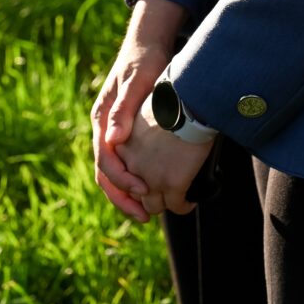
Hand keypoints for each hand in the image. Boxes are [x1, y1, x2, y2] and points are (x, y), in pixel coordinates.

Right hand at [91, 0, 187, 221]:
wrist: (147, 45)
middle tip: (144, 216)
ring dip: (127, 193)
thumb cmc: (143, 61)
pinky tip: (152, 190)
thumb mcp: (136, 81)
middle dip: (122, 197)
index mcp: (102, 118)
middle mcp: (104, 128)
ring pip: (114, 171)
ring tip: (147, 212)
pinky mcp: (128, 131)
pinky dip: (135, 179)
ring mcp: (114, 131)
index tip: (143, 190)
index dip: (122, 178)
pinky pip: (126, 162)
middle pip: (105, 172)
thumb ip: (123, 109)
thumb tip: (113, 140)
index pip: (104, 158)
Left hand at [115, 96, 213, 215]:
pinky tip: (189, 201)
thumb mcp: (137, 105)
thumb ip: (126, 125)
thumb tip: (117, 139)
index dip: (127, 186)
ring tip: (176, 199)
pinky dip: (183, 206)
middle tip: (159, 195)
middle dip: (145, 198)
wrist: (189, 100)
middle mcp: (130, 164)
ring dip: (164, 204)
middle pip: (133, 192)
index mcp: (119, 145)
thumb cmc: (167, 97)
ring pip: (153, 205)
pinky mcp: (172, 183)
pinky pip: (177, 206)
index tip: (141, 188)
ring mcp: (150, 176)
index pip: (113, 174)